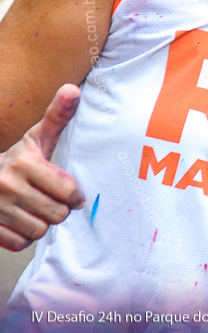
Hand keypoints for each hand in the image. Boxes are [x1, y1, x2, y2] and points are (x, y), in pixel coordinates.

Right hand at [0, 85, 85, 250]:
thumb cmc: (16, 159)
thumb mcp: (36, 138)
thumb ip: (58, 116)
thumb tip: (73, 89)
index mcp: (24, 163)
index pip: (68, 191)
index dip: (74, 195)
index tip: (71, 193)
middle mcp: (6, 185)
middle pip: (56, 214)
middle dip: (59, 210)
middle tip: (52, 201)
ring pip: (39, 231)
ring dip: (41, 224)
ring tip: (36, 210)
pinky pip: (20, 243)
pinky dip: (24, 237)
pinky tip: (21, 221)